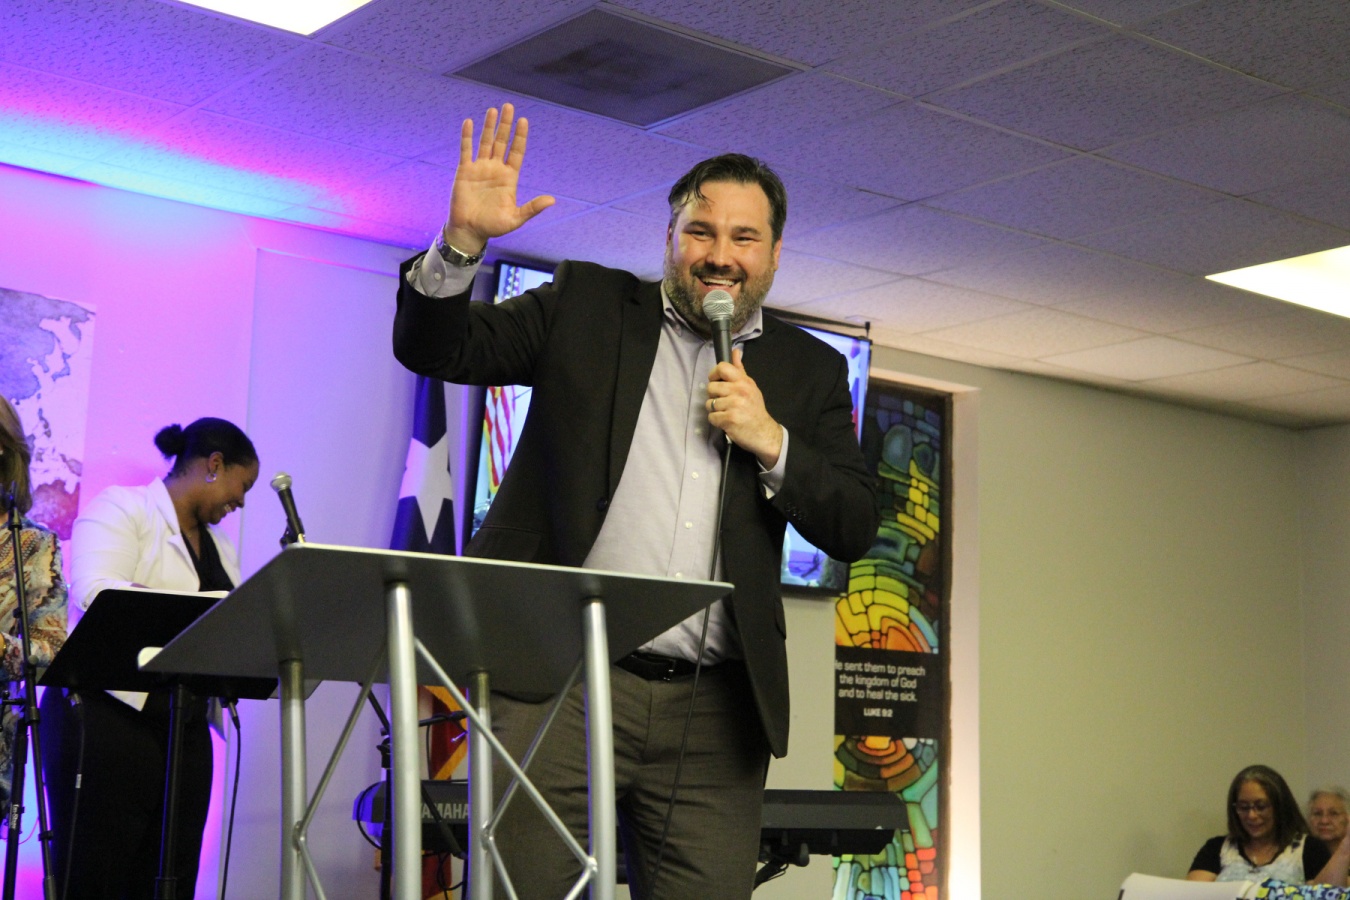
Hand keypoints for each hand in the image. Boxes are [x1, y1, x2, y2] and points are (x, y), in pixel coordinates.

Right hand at [443, 104, 554, 252]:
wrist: (470, 231)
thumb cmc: (493, 226)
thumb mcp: (515, 218)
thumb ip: (532, 208)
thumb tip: (552, 200)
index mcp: (509, 178)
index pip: (516, 152)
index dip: (520, 137)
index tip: (524, 121)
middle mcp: (495, 169)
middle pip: (502, 142)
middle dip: (506, 125)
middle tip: (509, 106)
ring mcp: (480, 168)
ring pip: (485, 142)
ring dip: (489, 126)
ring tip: (493, 110)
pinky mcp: (464, 171)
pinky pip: (466, 150)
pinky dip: (467, 137)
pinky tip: (469, 122)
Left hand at [706, 348, 782, 467]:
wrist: (764, 432)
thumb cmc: (755, 409)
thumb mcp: (750, 386)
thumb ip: (740, 370)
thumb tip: (735, 351)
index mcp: (744, 381)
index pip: (722, 367)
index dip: (714, 374)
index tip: (717, 382)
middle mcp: (740, 391)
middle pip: (711, 387)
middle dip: (713, 396)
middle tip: (723, 402)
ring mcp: (734, 405)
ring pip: (709, 404)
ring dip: (715, 410)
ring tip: (726, 412)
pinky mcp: (729, 420)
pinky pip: (712, 417)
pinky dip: (716, 421)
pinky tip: (726, 421)